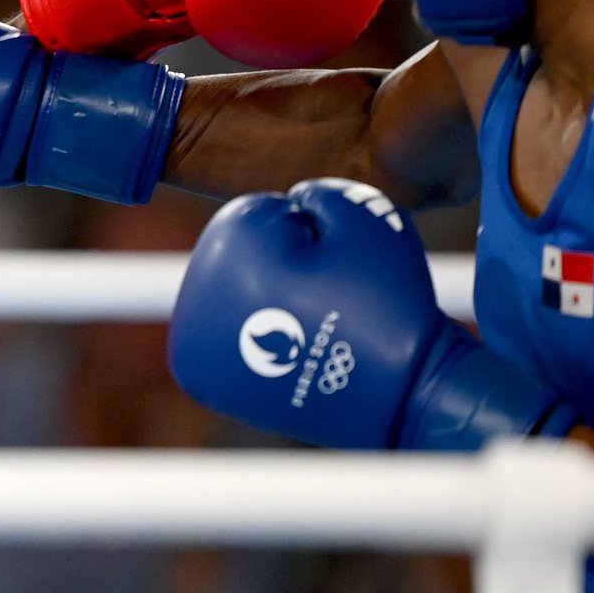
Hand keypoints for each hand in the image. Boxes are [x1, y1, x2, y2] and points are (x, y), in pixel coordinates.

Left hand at [168, 178, 575, 450]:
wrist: (402, 397)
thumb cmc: (388, 303)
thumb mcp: (368, 221)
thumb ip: (319, 194)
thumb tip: (292, 202)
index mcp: (229, 251)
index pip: (261, 213)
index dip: (309, 232)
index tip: (336, 267)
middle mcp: (194, 298)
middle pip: (238, 255)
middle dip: (282, 264)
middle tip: (328, 299)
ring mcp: (191, 345)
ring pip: (230, 293)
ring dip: (265, 298)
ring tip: (313, 325)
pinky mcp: (201, 379)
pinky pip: (223, 336)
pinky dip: (255, 336)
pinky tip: (295, 349)